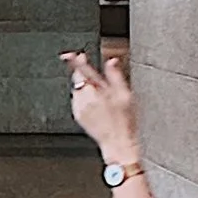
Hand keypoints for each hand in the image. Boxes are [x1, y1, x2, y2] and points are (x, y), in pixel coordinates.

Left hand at [63, 47, 141, 169]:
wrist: (117, 142)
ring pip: (77, 90)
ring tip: (99, 97)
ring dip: (84, 87)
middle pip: (78, 79)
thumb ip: (116, 76)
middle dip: (83, 75)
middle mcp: (86, 99)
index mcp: (98, 91)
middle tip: (95, 80)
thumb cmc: (125, 121)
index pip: (82, 71)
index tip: (71, 54)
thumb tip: (111, 61)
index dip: (76, 61)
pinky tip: (95, 105)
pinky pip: (76, 101)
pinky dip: (82, 99)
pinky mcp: (77, 115)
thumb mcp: (126, 95)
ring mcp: (80, 108)